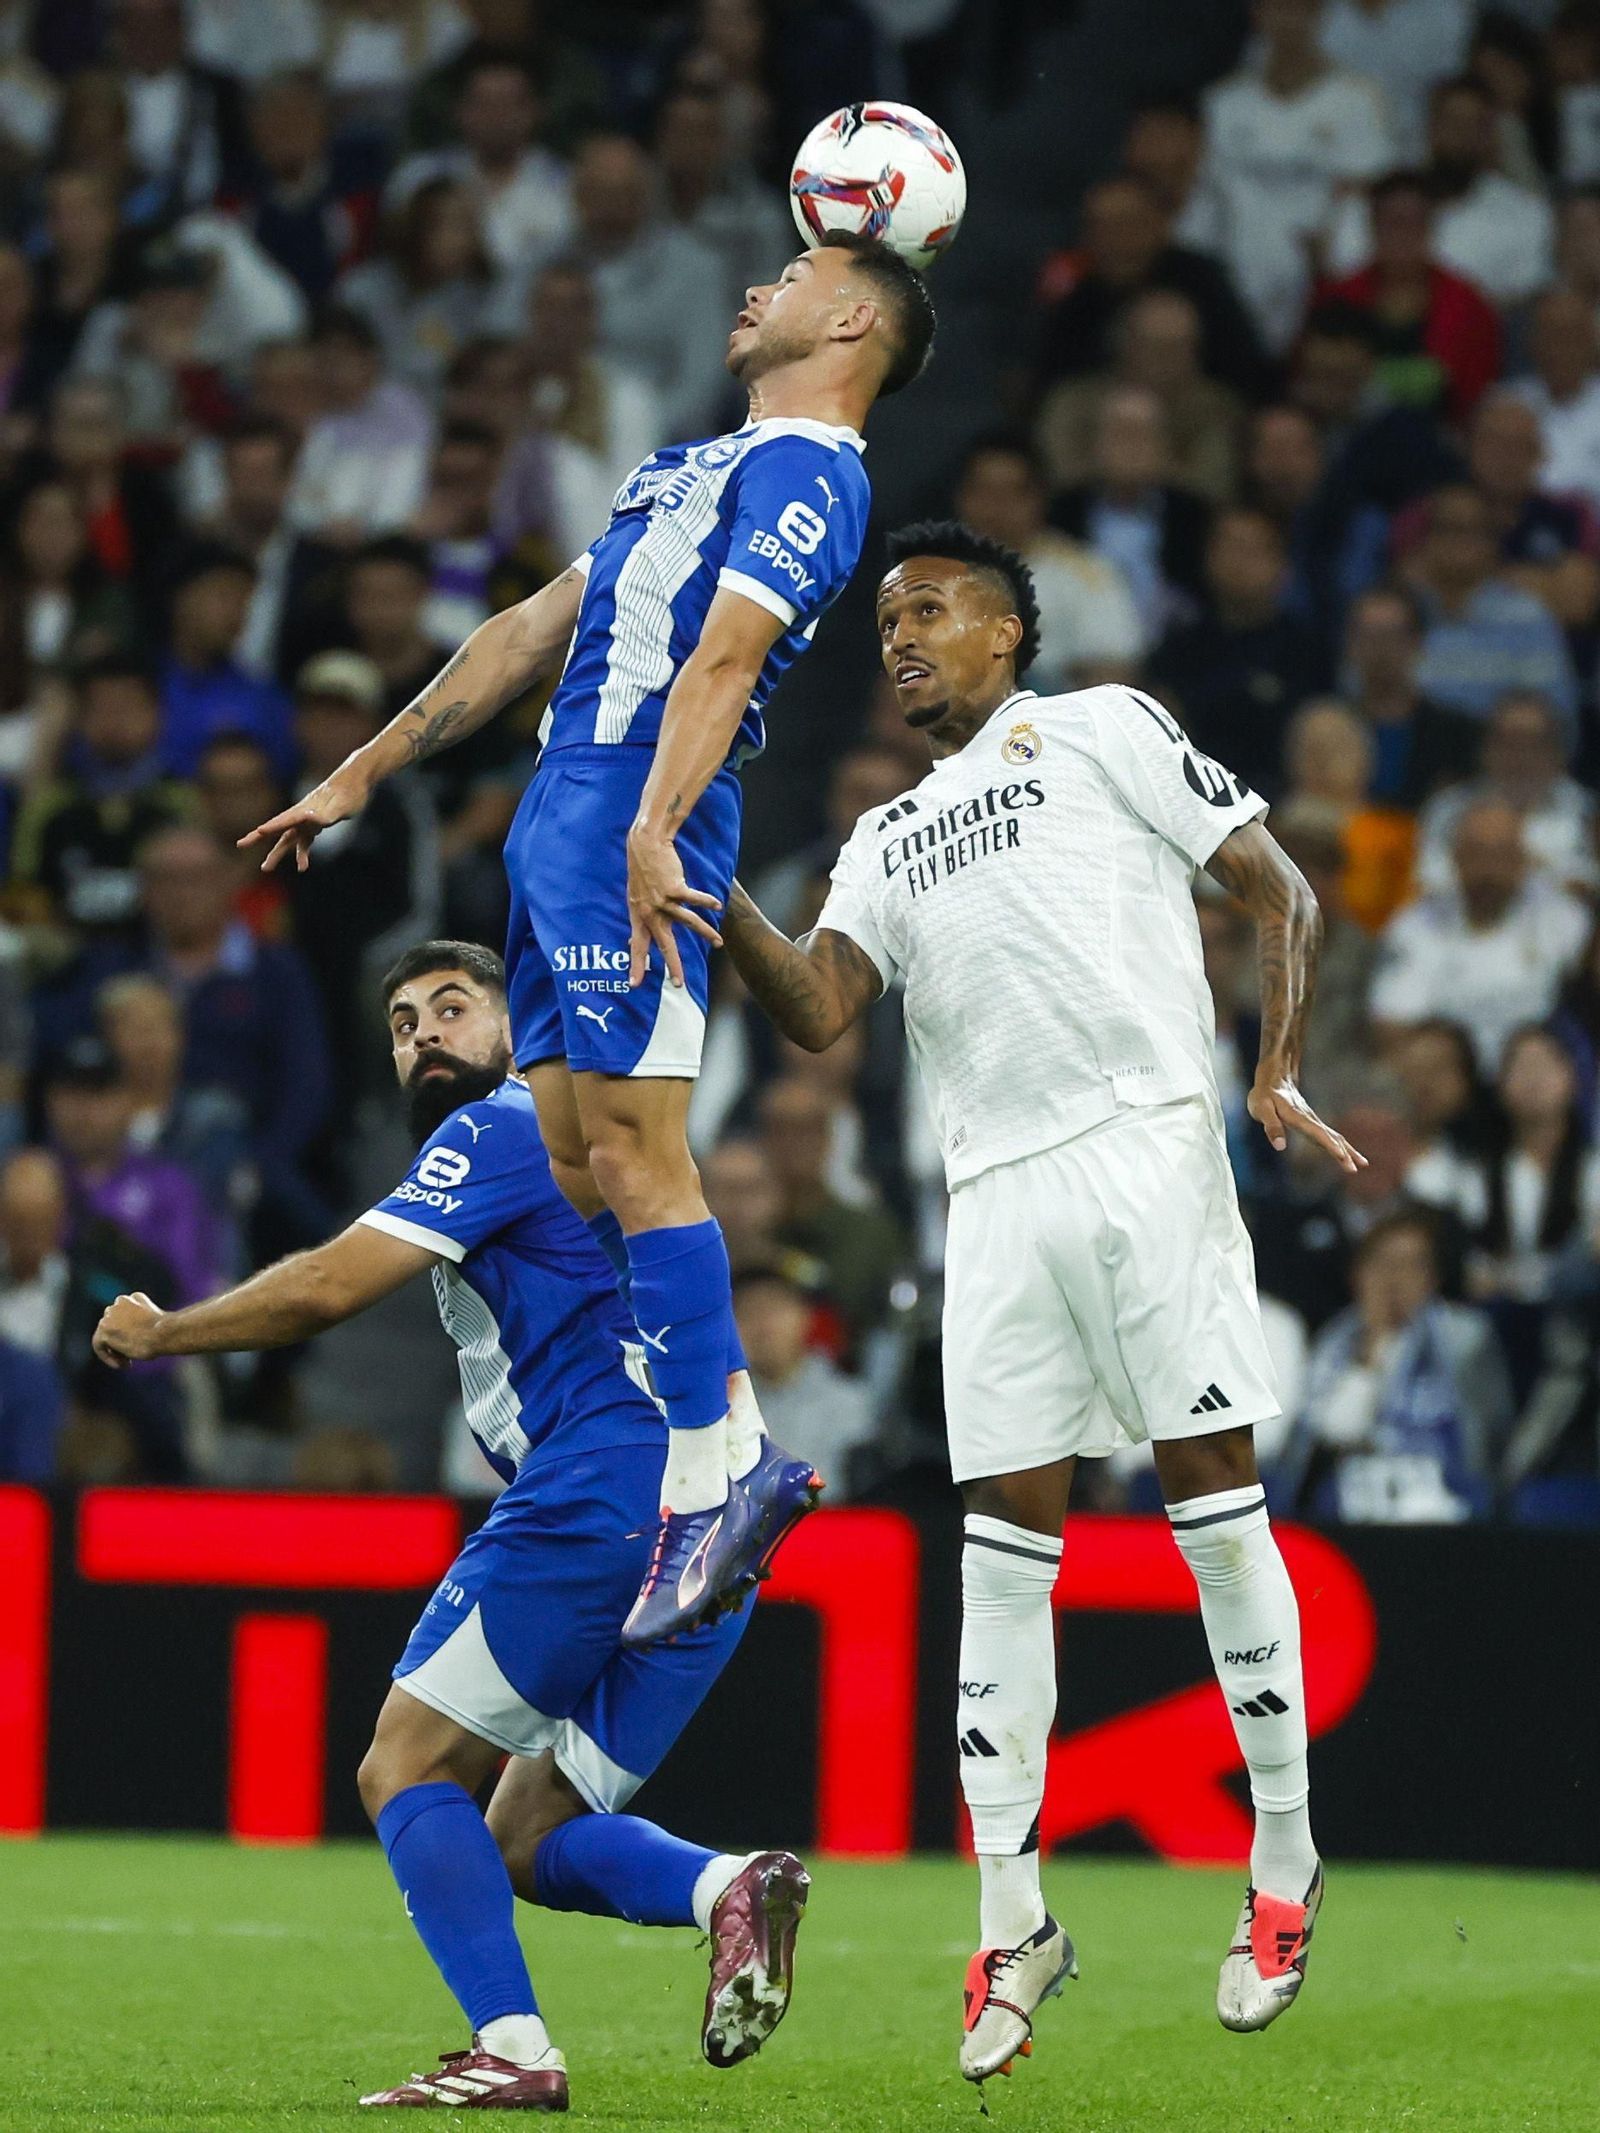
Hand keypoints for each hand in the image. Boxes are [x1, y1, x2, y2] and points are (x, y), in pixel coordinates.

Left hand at [92, 1292, 165, 1369]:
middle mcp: (120, 1302)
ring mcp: (110, 1315)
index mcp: (135, 1298)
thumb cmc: (166, 1332)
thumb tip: (136, 1336)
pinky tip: (121, 1365)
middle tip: (131, 1354)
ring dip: (115, 1349)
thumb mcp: (155, 1322)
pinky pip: (99, 1345)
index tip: (139, 1342)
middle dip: (121, 1338)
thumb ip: (142, 1323)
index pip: (125, 1314)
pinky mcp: (104, 1330)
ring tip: (127, 1362)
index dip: (131, 1330)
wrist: (163, 1334)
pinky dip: (107, 1356)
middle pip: (114, 1322)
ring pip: (106, 1334)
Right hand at [237, 761, 371, 872]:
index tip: (257, 831)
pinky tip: (302, 867)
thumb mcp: (341, 806)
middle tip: (239, 844)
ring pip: (289, 839)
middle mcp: (303, 814)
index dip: (272, 826)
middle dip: (258, 837)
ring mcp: (309, 820)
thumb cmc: (350, 792)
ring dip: (277, 853)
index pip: (285, 819)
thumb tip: (312, 818)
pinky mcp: (317, 824)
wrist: (357, 780)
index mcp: (305, 809)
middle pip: (277, 828)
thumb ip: (327, 814)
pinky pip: (306, 841)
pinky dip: (302, 853)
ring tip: (264, 867)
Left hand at [625, 826, 722, 988]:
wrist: (644, 845)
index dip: (636, 965)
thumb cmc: (641, 871)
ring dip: (705, 933)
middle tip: (678, 984)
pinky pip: (695, 900)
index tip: (634, 984)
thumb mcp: (635, 898)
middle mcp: (649, 911)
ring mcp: (662, 900)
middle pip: (664, 943)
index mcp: (638, 915)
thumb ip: (640, 918)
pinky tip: (717, 908)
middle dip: (672, 964)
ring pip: (688, 923)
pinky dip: (707, 903)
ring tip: (718, 943)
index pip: (637, 945)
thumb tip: (632, 938)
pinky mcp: (675, 888)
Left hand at [1249, 1067, 1365, 1174]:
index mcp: (1299, 1118)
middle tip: (1356, 1169)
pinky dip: (1341, 1145)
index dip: (1330, 1146)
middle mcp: (1310, 1120)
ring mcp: (1313, 1121)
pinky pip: (1330, 1135)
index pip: (1317, 1134)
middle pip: (1331, 1138)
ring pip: (1334, 1137)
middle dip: (1344, 1153)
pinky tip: (1347, 1154)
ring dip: (1348, 1150)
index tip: (1342, 1157)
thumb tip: (1280, 1146)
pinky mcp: (1313, 1123)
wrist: (1275, 1078)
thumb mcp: (1261, 1109)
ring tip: (1363, 1163)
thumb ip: (1271, 1126)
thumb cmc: (1265, 1094)